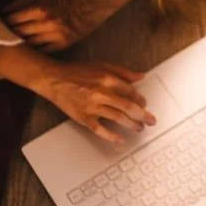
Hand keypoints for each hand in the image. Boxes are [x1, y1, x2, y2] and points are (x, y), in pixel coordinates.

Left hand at [4, 1, 89, 52]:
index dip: (6, 21)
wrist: (89, 11)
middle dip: (12, 33)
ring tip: (17, 42)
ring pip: (30, 43)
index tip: (3, 23)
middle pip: (20, 32)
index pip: (14, 19)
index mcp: (41, 9)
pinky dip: (35, 50)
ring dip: (22, 43)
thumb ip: (24, 2)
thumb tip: (6, 9)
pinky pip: (43, 50)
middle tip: (6, 33)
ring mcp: (55, 35)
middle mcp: (47, 23)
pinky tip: (31, 49)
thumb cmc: (63, 3)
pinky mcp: (62, 45)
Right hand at [30, 60, 156, 143]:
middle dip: (143, 115)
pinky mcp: (84, 117)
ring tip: (140, 128)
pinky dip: (112, 136)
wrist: (54, 79)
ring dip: (132, 125)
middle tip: (151, 121)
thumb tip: (141, 77)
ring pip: (118, 118)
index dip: (140, 100)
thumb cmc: (77, 72)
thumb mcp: (102, 65)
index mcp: (108, 79)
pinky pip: (100, 129)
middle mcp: (102, 93)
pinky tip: (121, 139)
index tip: (144, 104)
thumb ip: (123, 72)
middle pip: (128, 107)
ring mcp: (92, 106)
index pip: (131, 92)